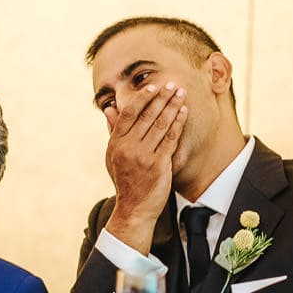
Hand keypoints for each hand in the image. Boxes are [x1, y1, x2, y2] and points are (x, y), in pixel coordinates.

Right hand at [103, 82, 187, 250]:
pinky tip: (183, 112)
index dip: (142, 99)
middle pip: (148, 116)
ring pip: (161, 124)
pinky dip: (178, 123)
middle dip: (162, 98)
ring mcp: (144, 156)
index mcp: (116, 143)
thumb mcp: (113, 155)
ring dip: (173, 106)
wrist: (134, 208)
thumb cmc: (125, 180)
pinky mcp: (159, 164)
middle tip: (173, 85)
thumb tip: (109, 108)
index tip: (153, 88)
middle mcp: (129, 147)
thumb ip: (114, 130)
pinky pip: (171, 138)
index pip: (129, 113)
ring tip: (181, 94)